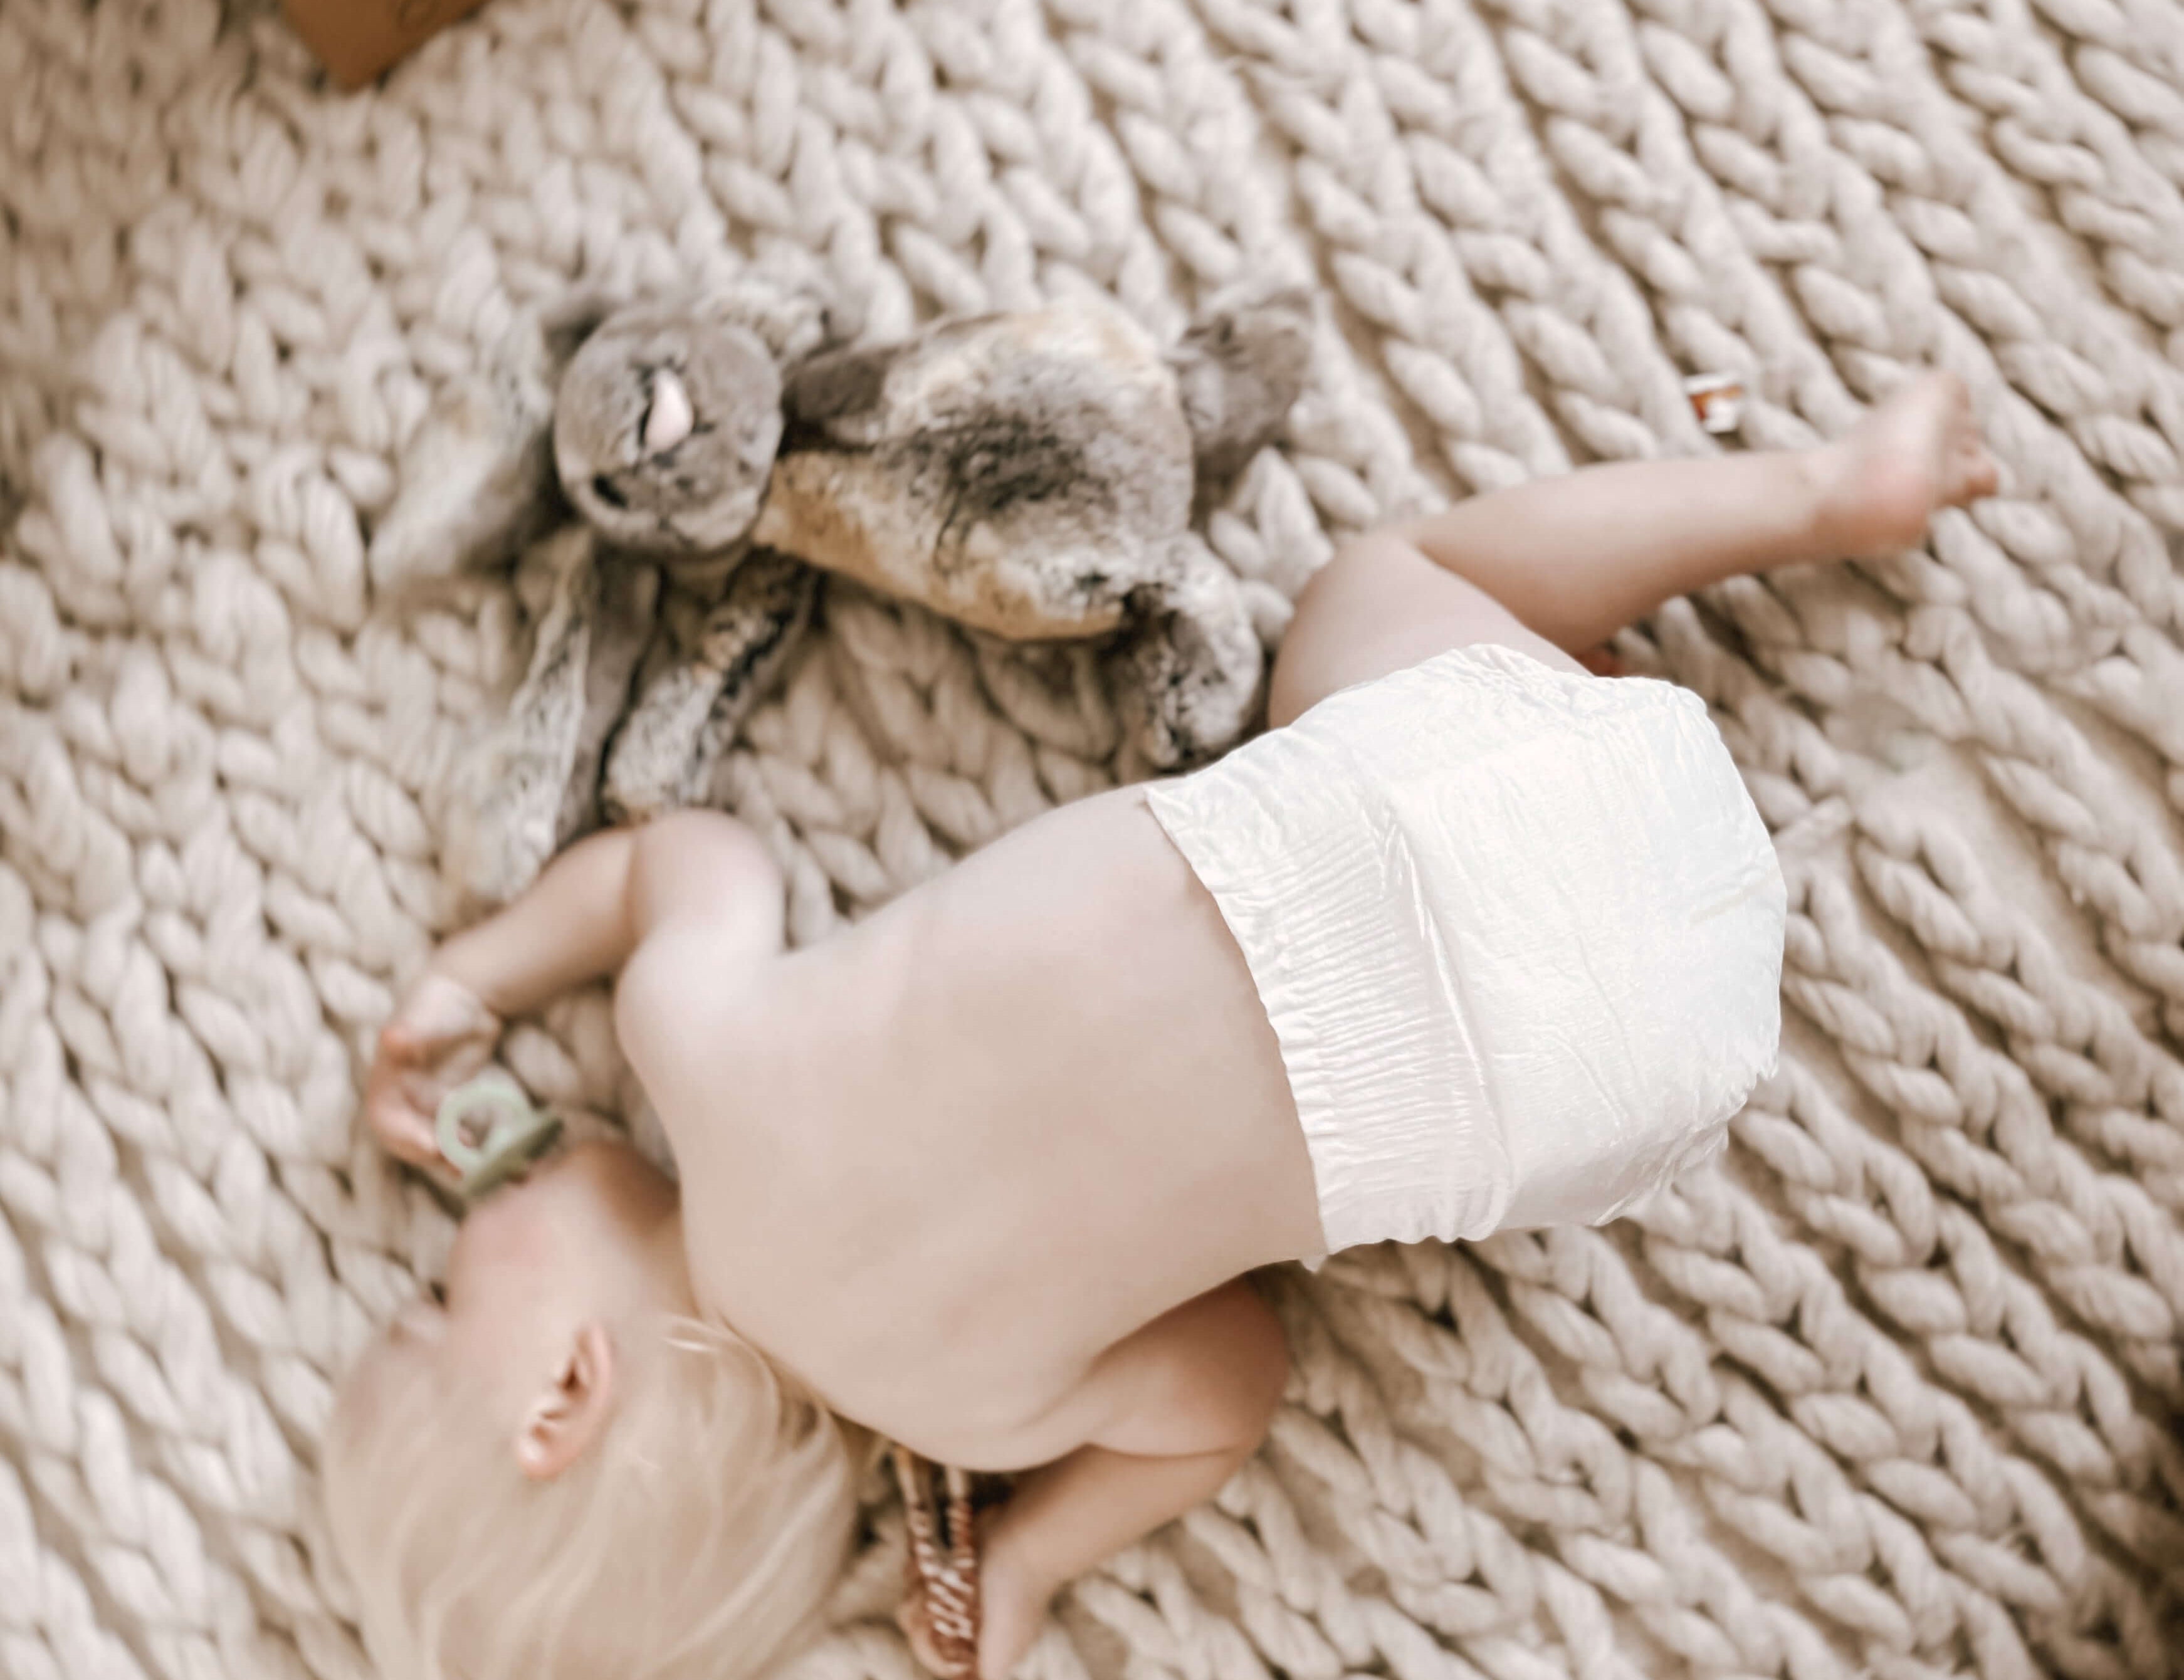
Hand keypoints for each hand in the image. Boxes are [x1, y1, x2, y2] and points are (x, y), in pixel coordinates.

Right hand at [362, 973, 502, 1166]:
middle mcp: (404, 1100)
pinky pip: (459, 1137)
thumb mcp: (426, 1015)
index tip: (432, 1148)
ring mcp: (428, 1107)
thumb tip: (391, 1038)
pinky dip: (479, 1153)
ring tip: (488, 1169)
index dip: (404, 1138)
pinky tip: (506, 1162)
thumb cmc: (440, 1002)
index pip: (386, 1120)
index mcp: (387, 1082)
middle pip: (411, 1141)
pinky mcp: (453, 1109)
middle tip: (465, 1168)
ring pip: (437, 1145)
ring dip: (458, 1162)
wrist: (465, 998)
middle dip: (435, 1157)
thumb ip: (410, 1029)